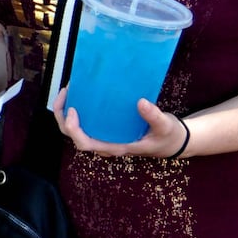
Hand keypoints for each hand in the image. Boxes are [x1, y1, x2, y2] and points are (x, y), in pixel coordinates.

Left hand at [51, 87, 187, 158]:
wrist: (173, 142)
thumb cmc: (168, 137)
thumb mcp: (165, 126)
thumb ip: (154, 117)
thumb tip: (140, 103)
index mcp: (116, 147)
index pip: (86, 143)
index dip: (74, 129)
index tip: (73, 110)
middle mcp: (107, 143)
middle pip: (76, 136)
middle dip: (64, 117)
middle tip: (66, 93)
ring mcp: (107, 137)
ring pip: (79, 130)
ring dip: (68, 113)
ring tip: (69, 90)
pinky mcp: (109, 130)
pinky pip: (89, 123)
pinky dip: (81, 110)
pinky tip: (83, 94)